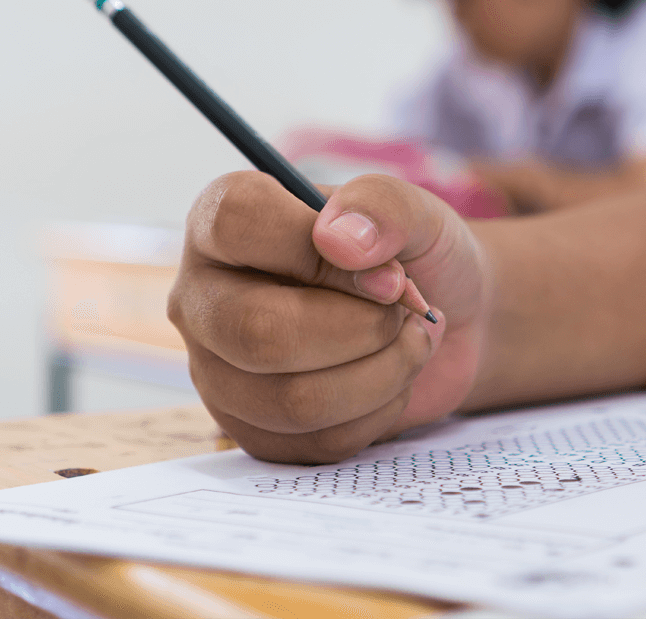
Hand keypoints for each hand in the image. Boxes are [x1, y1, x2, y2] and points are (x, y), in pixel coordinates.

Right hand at [169, 171, 490, 463]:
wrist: (441, 321)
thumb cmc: (412, 256)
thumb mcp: (415, 211)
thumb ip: (384, 205)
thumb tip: (338, 239)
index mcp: (224, 221)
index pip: (236, 223)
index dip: (316, 248)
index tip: (381, 269)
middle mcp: (204, 296)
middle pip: (258, 332)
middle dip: (362, 328)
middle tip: (405, 312)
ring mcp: (219, 370)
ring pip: (293, 400)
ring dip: (384, 372)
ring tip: (409, 341)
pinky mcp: (252, 429)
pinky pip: (317, 442)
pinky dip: (380, 410)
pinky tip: (389, 378)